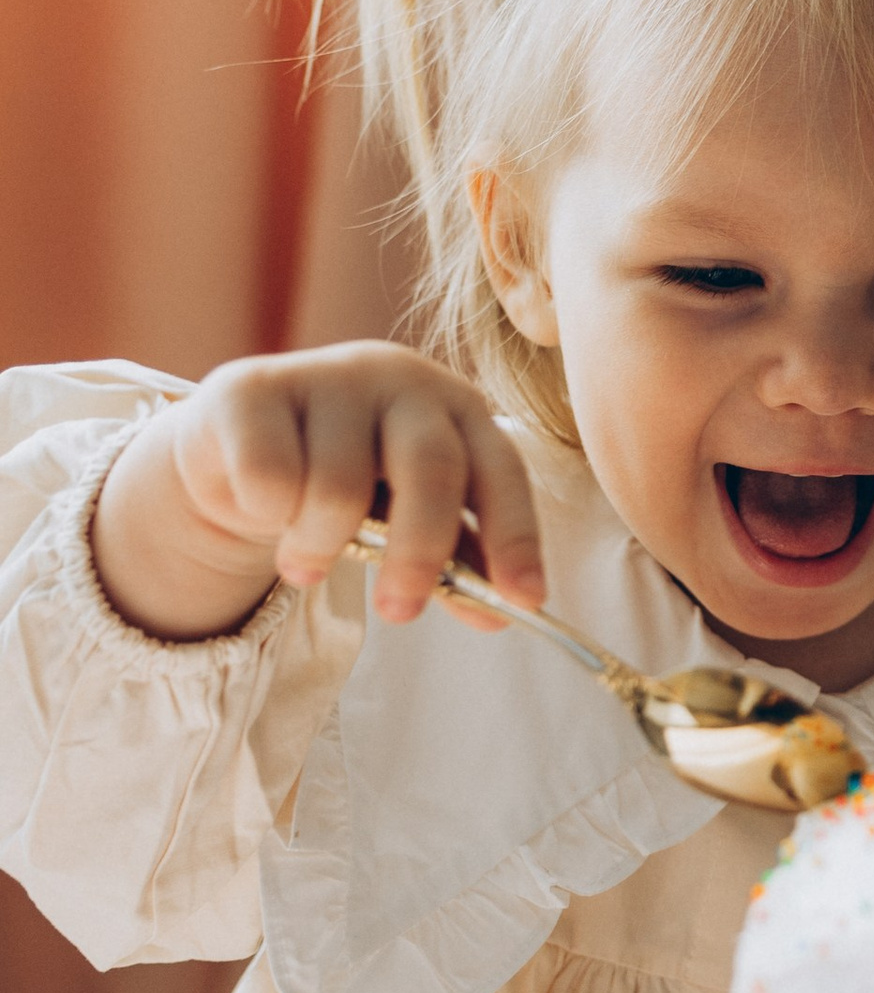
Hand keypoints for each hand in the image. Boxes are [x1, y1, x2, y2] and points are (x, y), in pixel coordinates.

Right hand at [92, 345, 545, 641]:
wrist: (230, 449)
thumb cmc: (339, 482)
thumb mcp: (402, 517)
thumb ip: (451, 560)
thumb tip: (494, 617)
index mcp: (453, 407)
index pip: (501, 470)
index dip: (516, 535)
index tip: (523, 600)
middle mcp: (398, 378)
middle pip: (431, 469)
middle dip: (421, 552)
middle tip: (400, 612)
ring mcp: (324, 375)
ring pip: (338, 488)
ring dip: (320, 547)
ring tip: (305, 562)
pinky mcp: (250, 389)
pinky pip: (269, 481)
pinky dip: (266, 518)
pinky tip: (260, 512)